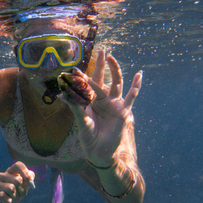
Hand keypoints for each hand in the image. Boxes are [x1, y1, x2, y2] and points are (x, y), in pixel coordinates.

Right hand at [0, 161, 34, 202]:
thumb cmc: (14, 194)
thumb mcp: (24, 186)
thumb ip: (29, 179)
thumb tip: (30, 179)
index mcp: (10, 171)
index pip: (18, 165)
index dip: (26, 173)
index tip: (30, 182)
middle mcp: (1, 175)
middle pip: (18, 179)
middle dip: (22, 190)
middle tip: (19, 194)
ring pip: (11, 188)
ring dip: (15, 196)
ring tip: (12, 198)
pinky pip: (3, 196)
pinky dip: (9, 201)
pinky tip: (8, 201)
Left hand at [62, 50, 141, 166]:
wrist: (100, 151)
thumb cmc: (88, 137)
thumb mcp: (81, 120)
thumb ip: (74, 107)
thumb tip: (62, 94)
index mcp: (91, 102)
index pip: (87, 85)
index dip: (82, 77)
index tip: (75, 69)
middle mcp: (102, 100)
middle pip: (102, 78)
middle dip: (101, 65)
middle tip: (101, 51)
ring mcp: (114, 104)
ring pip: (116, 83)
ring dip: (114, 70)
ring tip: (112, 57)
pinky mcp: (123, 111)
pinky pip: (131, 97)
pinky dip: (136, 86)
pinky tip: (139, 75)